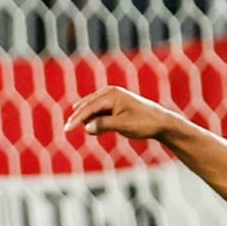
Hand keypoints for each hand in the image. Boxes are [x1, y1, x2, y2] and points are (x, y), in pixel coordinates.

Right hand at [64, 86, 179, 141]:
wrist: (160, 122)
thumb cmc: (144, 123)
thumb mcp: (123, 126)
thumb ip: (103, 125)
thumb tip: (87, 127)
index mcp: (111, 95)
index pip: (88, 108)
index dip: (76, 120)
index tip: (66, 130)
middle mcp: (109, 93)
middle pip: (85, 107)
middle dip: (81, 120)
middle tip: (76, 132)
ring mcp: (110, 98)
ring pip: (90, 111)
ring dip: (92, 123)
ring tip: (105, 131)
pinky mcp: (112, 105)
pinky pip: (96, 114)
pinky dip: (96, 122)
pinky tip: (104, 130)